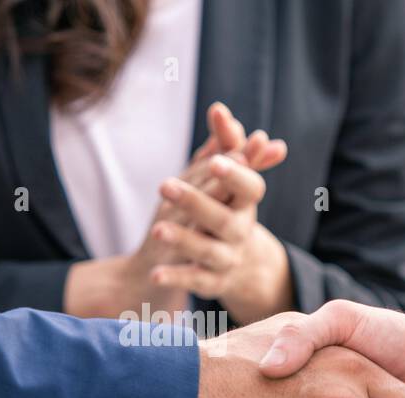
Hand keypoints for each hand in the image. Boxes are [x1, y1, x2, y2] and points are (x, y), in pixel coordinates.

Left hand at [151, 155, 291, 323]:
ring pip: (206, 251)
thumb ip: (223, 144)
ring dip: (182, 239)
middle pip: (222, 219)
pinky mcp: (210, 283)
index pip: (250, 188)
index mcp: (246, 203)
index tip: (214, 161)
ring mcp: (226, 259)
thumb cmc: (226, 209)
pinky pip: (193, 281)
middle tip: (165, 185)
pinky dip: (175, 277)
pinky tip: (155, 274)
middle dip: (196, 202)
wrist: (237, 266)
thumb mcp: (225, 179)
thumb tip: (219, 109)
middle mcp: (240, 232)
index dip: (235, 175)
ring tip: (157, 228)